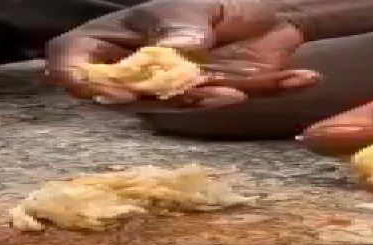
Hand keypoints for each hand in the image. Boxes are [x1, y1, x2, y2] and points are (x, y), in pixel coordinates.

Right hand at [45, 0, 318, 111]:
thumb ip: (179, 30)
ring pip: (179, 106)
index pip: (69, 63)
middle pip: (127, 95)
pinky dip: (272, 89)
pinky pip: (238, 100)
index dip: (79, 81)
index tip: (109, 91)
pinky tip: (302, 76)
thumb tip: (174, 55)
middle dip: (161, 95)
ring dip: (210, 99)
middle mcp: (133, 74)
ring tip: (238, 87)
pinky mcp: (214, 99)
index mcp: (109, 44)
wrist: (265, 5)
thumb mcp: (189, 7)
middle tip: (192, 89)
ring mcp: (171, 91)